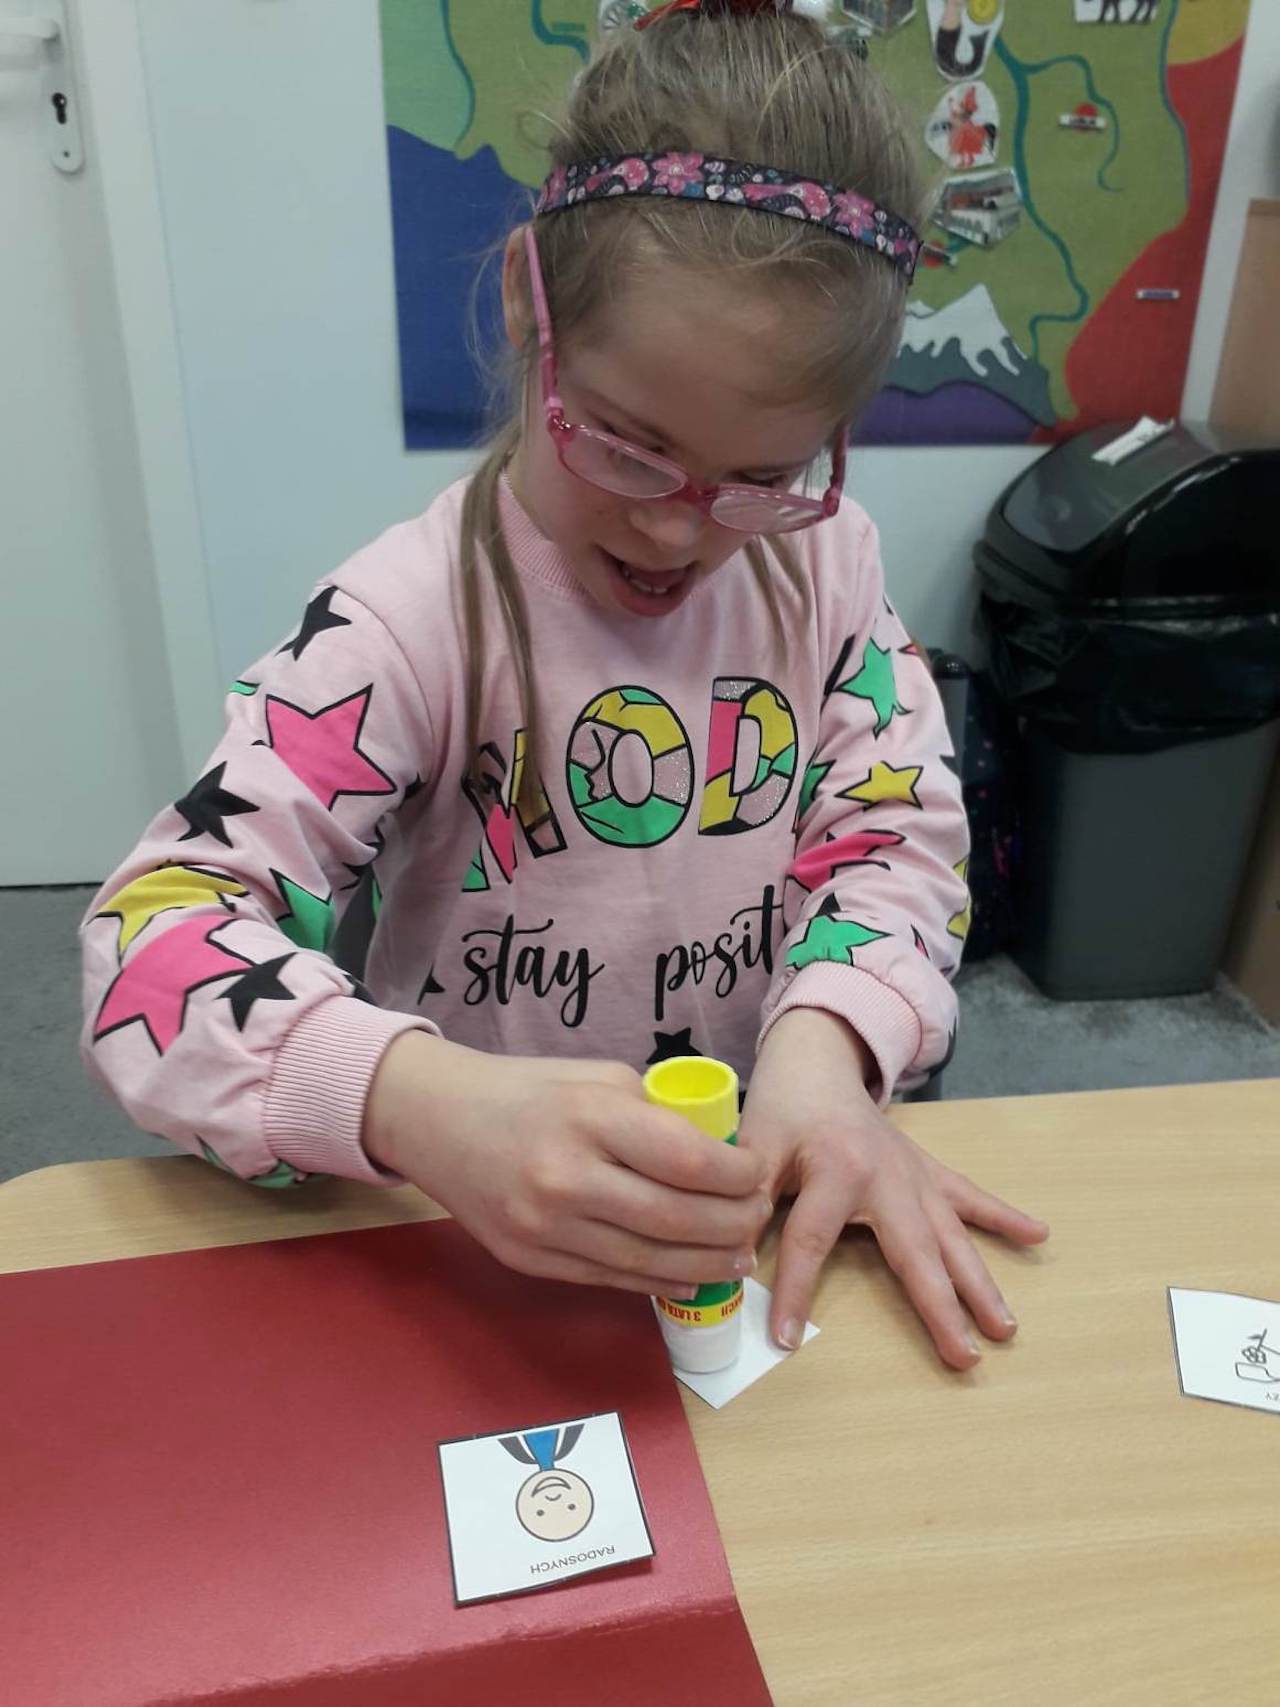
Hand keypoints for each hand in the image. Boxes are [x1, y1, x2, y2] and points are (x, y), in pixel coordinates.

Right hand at [364, 1032, 771, 1297]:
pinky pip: (609, 1279)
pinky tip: (690, 1275)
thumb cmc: (525, 1089)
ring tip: (738, 1256)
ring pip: (648, 1261)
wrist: (435, 1118)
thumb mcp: (596, 1076)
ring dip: (706, 1263)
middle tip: (758, 1219)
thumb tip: (718, 1154)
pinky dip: (658, 1282)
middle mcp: (567, 1177)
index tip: (759, 1174)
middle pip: (676, 1219)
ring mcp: (544, 1226)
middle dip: (733, 1225)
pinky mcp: (529, 1259)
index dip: (738, 1176)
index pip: (687, 1161)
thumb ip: (653, 1114)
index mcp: (589, 1116)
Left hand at [739, 1009, 1048, 1368]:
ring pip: (953, 1236)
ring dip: (981, 1282)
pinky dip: (1004, 1216)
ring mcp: (915, 1175)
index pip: (813, 1241)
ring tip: (1006, 1326)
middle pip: (916, 1251)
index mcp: (836, 1170)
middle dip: (940, 1307)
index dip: (796, 1291)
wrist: (819, 1062)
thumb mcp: (754, 1146)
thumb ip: (748, 1197)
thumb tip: (735, 1255)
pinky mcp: (927, 1171)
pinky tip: (1039, 1235)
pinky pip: (970, 1196)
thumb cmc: (785, 1107)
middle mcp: (887, 1177)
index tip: (786, 1338)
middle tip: (966, 1357)